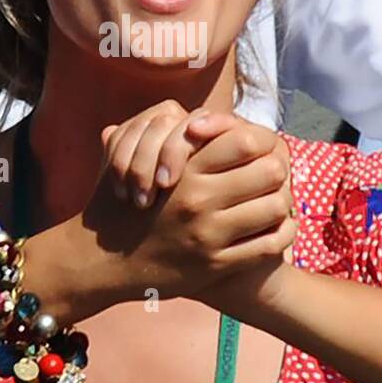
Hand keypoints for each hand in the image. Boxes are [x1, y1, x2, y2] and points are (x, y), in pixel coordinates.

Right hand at [80, 104, 297, 303]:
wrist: (100, 261)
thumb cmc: (118, 204)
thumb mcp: (131, 159)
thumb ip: (163, 135)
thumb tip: (198, 117)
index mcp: (183, 169)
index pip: (246, 140)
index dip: (261, 141)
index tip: (258, 150)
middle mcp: (198, 199)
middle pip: (270, 171)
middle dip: (276, 171)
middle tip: (272, 176)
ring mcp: (208, 234)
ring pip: (275, 207)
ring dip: (281, 203)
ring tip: (274, 201)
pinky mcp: (215, 265)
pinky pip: (269, 245)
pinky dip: (281, 234)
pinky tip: (276, 229)